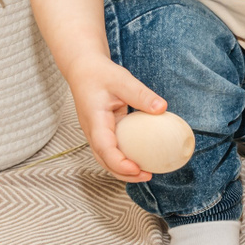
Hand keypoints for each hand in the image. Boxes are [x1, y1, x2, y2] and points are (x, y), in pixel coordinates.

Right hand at [67, 55, 167, 182]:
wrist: (82, 69)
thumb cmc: (99, 73)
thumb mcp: (122, 79)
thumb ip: (141, 94)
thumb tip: (162, 108)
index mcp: (95, 120)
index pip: (104, 148)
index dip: (119, 163)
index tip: (137, 169)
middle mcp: (92, 131)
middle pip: (103, 160)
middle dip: (123, 173)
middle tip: (147, 175)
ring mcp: (95, 133)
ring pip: (105, 158)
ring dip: (123, 170)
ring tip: (145, 173)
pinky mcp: (101, 132)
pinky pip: (110, 150)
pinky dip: (122, 159)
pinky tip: (139, 158)